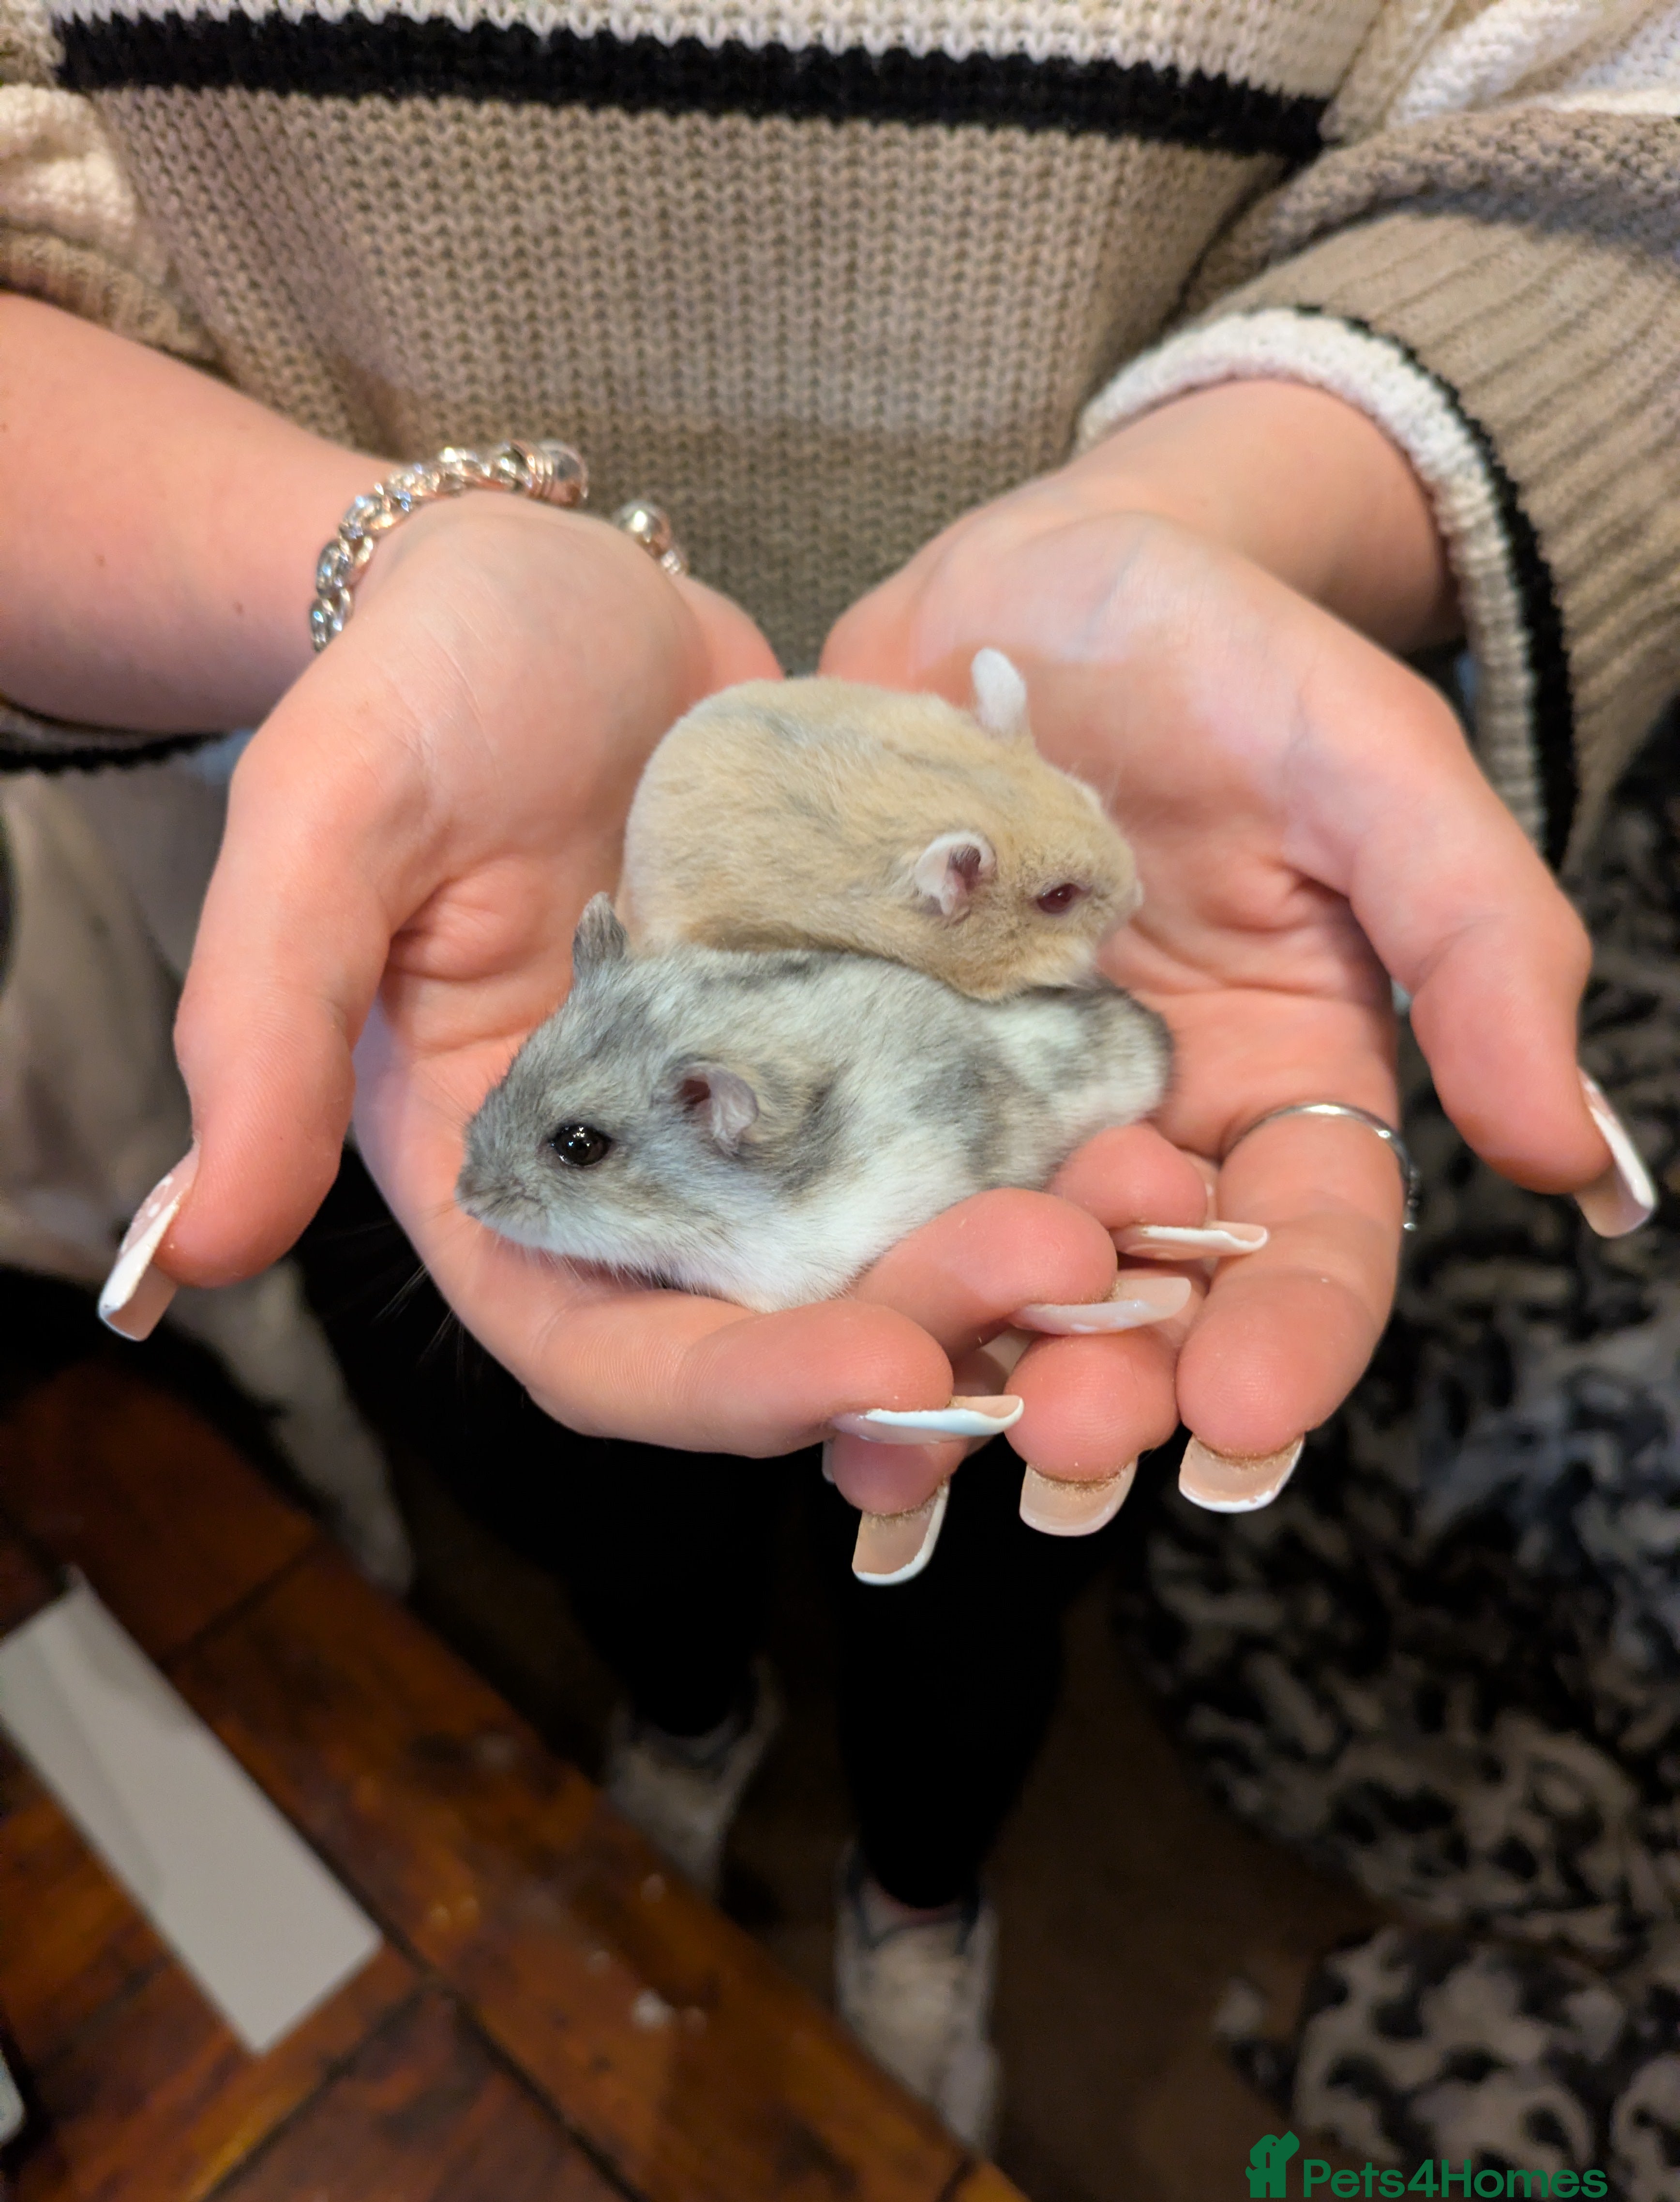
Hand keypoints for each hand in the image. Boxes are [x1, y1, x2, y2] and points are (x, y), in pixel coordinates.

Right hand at [143, 499, 1201, 1462]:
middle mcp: (647, 1180)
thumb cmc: (417, 689)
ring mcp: (766, 1114)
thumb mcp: (328, 824)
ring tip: (1140, 1239)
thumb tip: (191, 1251)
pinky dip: (1052, 1146)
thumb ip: (260, 1026)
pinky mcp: (863, 1033)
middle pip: (782, 1320)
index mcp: (506, 1178)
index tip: (879, 1365)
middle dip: (921, 1326)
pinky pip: (964, 1122)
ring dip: (1015, 1268)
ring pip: (896, 1245)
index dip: (737, 1388)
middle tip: (1060, 1279)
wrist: (549, 586)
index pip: (609, 1348)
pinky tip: (1156, 1141)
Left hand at [821, 446, 1611, 1481]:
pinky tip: (776, 1346)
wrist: (1038, 584)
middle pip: (1137, 1297)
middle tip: (1068, 1444)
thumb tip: (1571, 1156)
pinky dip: (817, 1271)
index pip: (1309, 1243)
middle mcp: (1135, 1128)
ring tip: (910, 1436)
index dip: (1292, 1337)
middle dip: (1109, 1382)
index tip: (1249, 1415)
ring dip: (955, 1362)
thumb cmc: (1230, 658)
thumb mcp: (1376, 769)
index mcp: (1279, 1084)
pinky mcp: (859, 1068)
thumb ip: (1479, 942)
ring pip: (981, 1273)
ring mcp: (987, 1110)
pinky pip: (841, 1184)